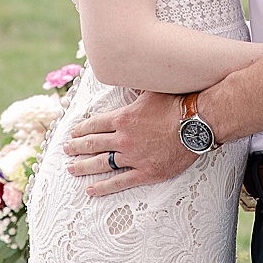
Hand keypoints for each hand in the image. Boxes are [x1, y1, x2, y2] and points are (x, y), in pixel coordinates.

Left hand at [60, 91, 194, 195]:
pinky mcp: (146, 172)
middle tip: (66, 150)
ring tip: (71, 168)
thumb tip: (128, 73)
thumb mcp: (150, 89)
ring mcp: (133, 157)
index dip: (81, 130)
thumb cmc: (176, 104)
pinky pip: (120, 182)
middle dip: (77, 147)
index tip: (73, 133)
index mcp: (122, 118)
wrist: (197, 124)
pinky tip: (91, 189)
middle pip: (93, 144)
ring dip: (83, 166)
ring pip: (102, 163)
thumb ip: (134, 87)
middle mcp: (123, 138)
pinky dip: (104, 187)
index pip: (94, 125)